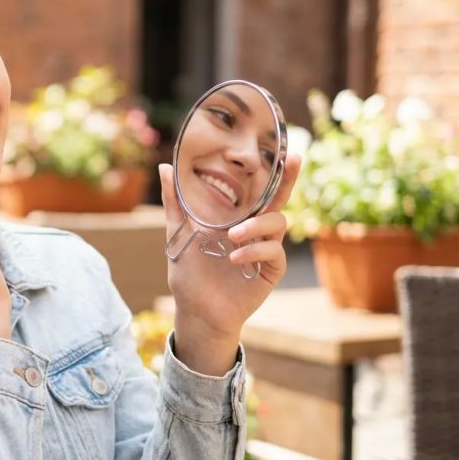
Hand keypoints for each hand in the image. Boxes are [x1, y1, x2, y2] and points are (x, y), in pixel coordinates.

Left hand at [159, 153, 301, 373]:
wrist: (196, 310)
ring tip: (233, 236)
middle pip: (280, 199)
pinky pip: (273, 253)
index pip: (259, 189)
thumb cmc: (189, 274)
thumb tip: (165, 166)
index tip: (286, 149)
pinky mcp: (270, 270)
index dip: (275, 170)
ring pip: (278, 223)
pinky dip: (255, 251)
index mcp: (237, 217)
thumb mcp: (179, 233)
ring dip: (257, 225)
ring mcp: (265, 249)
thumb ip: (174, 201)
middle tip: (293, 160)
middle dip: (289, 179)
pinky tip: (235, 257)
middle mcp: (255, 229)